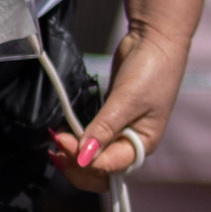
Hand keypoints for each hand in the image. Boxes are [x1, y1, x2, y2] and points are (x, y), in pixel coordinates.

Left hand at [48, 22, 189, 181]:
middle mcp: (130, 144)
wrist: (154, 39)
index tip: (63, 142)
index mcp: (142, 145)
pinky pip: (90, 138)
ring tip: (56, 141)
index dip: (84, 161)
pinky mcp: (109, 118)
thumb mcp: (127, 100)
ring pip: (93, 158)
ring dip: (73, 155)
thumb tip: (84, 157)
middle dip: (76, 165)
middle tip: (56, 149)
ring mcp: (120, 132)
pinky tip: (62, 132)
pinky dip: (76, 140)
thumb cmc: (151, 70)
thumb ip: (104, 129)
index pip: (109, 168)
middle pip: (100, 171)